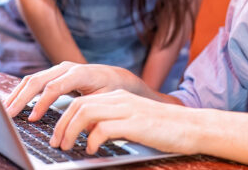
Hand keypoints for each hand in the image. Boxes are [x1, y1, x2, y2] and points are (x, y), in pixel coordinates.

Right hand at [4, 62, 145, 119]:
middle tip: (8, 114)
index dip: (41, 103)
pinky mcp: (53, 74)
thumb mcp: (105, 101)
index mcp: (79, 73)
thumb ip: (92, 112)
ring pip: (32, 79)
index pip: (54, 87)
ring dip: (17, 94)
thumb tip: (82, 131)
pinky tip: (13, 102)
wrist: (114, 77)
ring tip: (5, 109)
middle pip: (38, 80)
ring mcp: (58, 69)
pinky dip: (22, 91)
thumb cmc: (110, 90)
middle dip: (21, 97)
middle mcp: (66, 68)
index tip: (32, 118)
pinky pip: (34, 80)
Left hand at [50, 89, 197, 154]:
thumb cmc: (164, 129)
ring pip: (85, 112)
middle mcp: (120, 99)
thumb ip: (113, 122)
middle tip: (55, 143)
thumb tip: (88, 134)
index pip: (82, 100)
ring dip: (70, 131)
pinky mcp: (134, 123)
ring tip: (67, 147)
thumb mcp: (133, 121)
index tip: (56, 134)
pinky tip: (90, 150)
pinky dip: (91, 140)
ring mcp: (127, 109)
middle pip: (78, 105)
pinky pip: (102, 128)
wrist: (192, 127)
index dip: (64, 117)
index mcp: (118, 97)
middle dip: (61, 125)